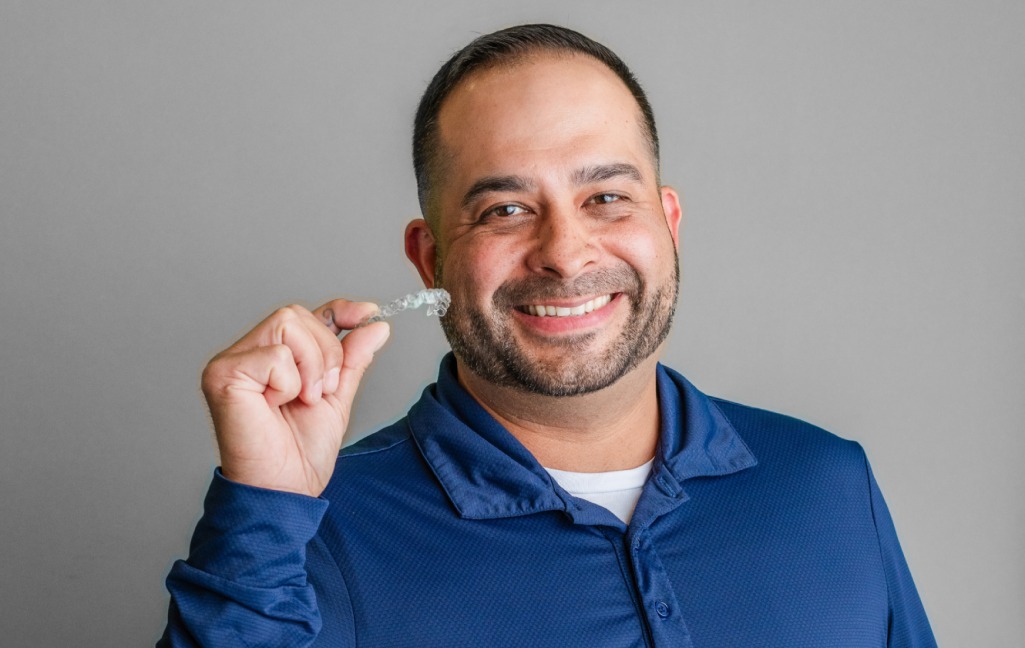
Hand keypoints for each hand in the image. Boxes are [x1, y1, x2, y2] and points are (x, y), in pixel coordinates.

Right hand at [200, 300, 389, 496]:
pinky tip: (274, 407)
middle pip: (297, 314)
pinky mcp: (222, 374)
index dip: (338, 309)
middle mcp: (247, 353)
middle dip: (326, 352)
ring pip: (287, 324)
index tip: (369, 314)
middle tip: (320, 392)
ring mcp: (231, 361)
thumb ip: (351, 360)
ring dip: (310, 366)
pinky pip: (274, 355)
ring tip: (301, 400)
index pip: (303, 314)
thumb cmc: (300, 452)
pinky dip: (288, 384)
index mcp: (271, 356)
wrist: (283, 489)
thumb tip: (376, 325)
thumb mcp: (336, 397)